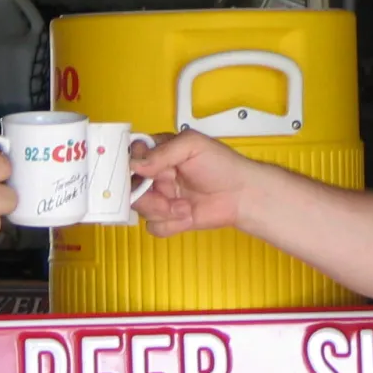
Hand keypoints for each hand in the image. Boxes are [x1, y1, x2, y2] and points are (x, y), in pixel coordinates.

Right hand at [130, 129, 265, 238]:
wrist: (242, 196)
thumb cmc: (222, 165)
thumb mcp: (192, 145)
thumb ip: (162, 152)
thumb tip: (136, 163)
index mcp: (159, 152)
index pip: (130, 157)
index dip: (129, 166)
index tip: (139, 172)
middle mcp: (156, 174)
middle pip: (129, 186)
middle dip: (145, 194)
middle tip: (164, 192)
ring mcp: (161, 197)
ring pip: (140, 208)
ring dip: (162, 209)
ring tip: (183, 205)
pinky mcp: (169, 217)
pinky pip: (154, 226)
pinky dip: (170, 224)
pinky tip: (187, 215)